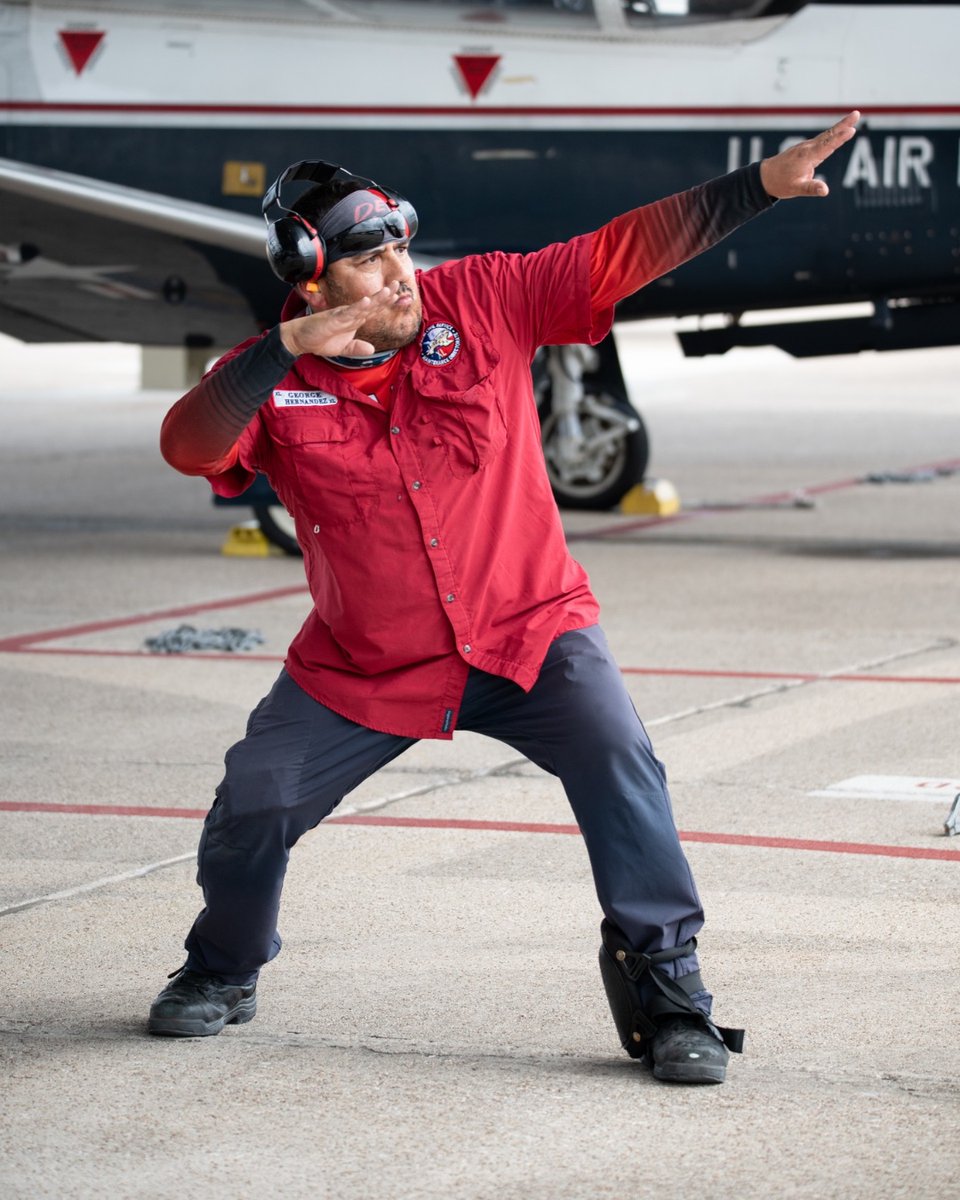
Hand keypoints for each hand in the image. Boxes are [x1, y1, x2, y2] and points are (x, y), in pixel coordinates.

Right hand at [279, 283, 399, 357]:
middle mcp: (350, 315)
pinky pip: (347, 313)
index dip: (386, 303)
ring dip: (376, 299)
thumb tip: (372, 349)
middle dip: (385, 295)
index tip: (400, 297)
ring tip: (388, 290)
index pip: (373, 310)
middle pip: (371, 304)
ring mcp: (342, 316)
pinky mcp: (333, 319)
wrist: (300, 339)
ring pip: (362, 306)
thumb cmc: (320, 340)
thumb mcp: (344, 349)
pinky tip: (367, 302)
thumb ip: (357, 348)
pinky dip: (358, 308)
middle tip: (398, 284)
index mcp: (353, 320)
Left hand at [759, 110, 859, 198]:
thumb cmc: (780, 183)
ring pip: (825, 135)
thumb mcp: (796, 189)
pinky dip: (832, 133)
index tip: (851, 129)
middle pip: (828, 135)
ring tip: (853, 119)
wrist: (764, 177)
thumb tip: (825, 191)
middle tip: (857, 114)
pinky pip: (821, 139)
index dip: (839, 138)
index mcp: (807, 157)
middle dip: (843, 124)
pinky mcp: (805, 148)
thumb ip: (811, 188)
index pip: (826, 145)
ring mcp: (806, 147)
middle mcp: (807, 148)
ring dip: (840, 126)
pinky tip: (838, 131)